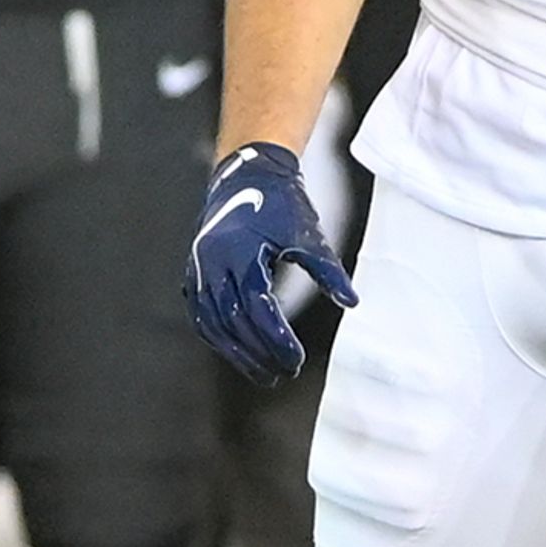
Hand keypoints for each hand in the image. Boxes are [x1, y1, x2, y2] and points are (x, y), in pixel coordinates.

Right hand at [185, 141, 354, 383]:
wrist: (247, 172)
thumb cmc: (281, 203)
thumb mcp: (308, 234)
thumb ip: (328, 270)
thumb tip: (351, 302)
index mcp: (239, 251)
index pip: (256, 307)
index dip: (275, 338)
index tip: (296, 359)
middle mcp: (212, 262)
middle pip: (232, 322)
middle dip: (259, 352)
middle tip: (285, 372)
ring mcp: (198, 268)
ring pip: (212, 323)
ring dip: (237, 353)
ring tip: (264, 373)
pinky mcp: (194, 272)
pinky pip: (202, 315)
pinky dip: (219, 338)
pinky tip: (239, 353)